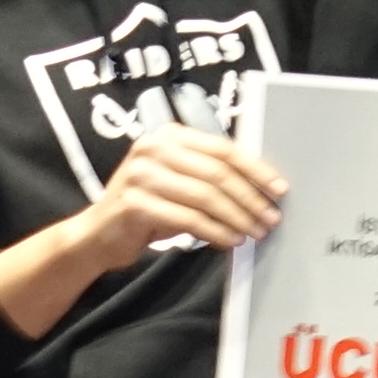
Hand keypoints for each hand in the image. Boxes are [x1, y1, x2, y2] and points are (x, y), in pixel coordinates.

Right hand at [88, 124, 284, 252]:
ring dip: (237, 218)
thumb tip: (261, 189)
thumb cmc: (147, 208)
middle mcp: (152, 148)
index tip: (278, 188)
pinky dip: (215, 232)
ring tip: (254, 233)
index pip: (223, 149)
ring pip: (205, 197)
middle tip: (270, 218)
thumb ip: (209, 176)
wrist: (98, 233)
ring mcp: (141, 174)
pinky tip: (229, 241)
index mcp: (169, 136)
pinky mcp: (134, 203)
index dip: (255, 169)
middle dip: (249, 198)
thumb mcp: (178, 183)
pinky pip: (188, 219)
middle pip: (217, 173)